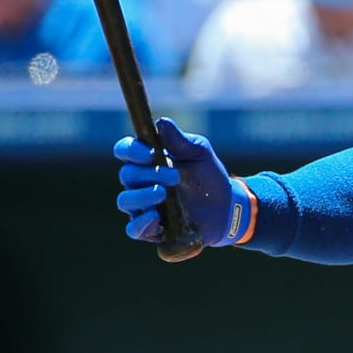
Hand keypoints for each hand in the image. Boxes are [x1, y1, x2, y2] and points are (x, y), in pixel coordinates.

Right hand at [114, 117, 254, 246]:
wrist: (227, 206)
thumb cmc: (209, 175)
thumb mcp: (199, 153)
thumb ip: (180, 140)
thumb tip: (162, 122)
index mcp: (148, 161)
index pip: (125, 151)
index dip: (131, 150)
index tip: (149, 153)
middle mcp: (140, 183)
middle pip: (126, 175)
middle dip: (148, 174)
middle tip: (174, 176)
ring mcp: (143, 206)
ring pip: (125, 201)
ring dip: (142, 196)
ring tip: (163, 193)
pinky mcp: (150, 230)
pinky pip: (134, 229)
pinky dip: (141, 223)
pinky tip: (156, 216)